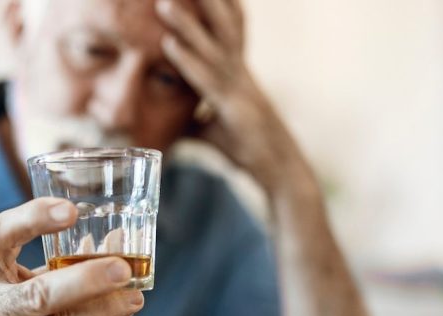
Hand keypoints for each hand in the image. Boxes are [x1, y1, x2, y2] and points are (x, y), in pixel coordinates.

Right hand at [0, 197, 143, 315]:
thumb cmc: (14, 314)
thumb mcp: (24, 280)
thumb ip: (63, 261)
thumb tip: (119, 238)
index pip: (0, 235)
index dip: (33, 219)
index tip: (71, 210)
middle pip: (38, 294)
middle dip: (85, 281)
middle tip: (122, 268)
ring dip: (103, 309)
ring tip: (133, 295)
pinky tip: (123, 313)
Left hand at [157, 0, 309, 193]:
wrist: (278, 171)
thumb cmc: (247, 148)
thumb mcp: (211, 128)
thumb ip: (191, 117)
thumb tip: (166, 119)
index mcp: (237, 72)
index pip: (228, 28)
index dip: (219, 5)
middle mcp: (239, 73)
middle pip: (221, 26)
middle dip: (205, 2)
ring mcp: (239, 89)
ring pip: (211, 48)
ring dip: (186, 23)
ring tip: (164, 2)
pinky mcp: (234, 109)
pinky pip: (207, 80)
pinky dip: (188, 61)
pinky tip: (170, 44)